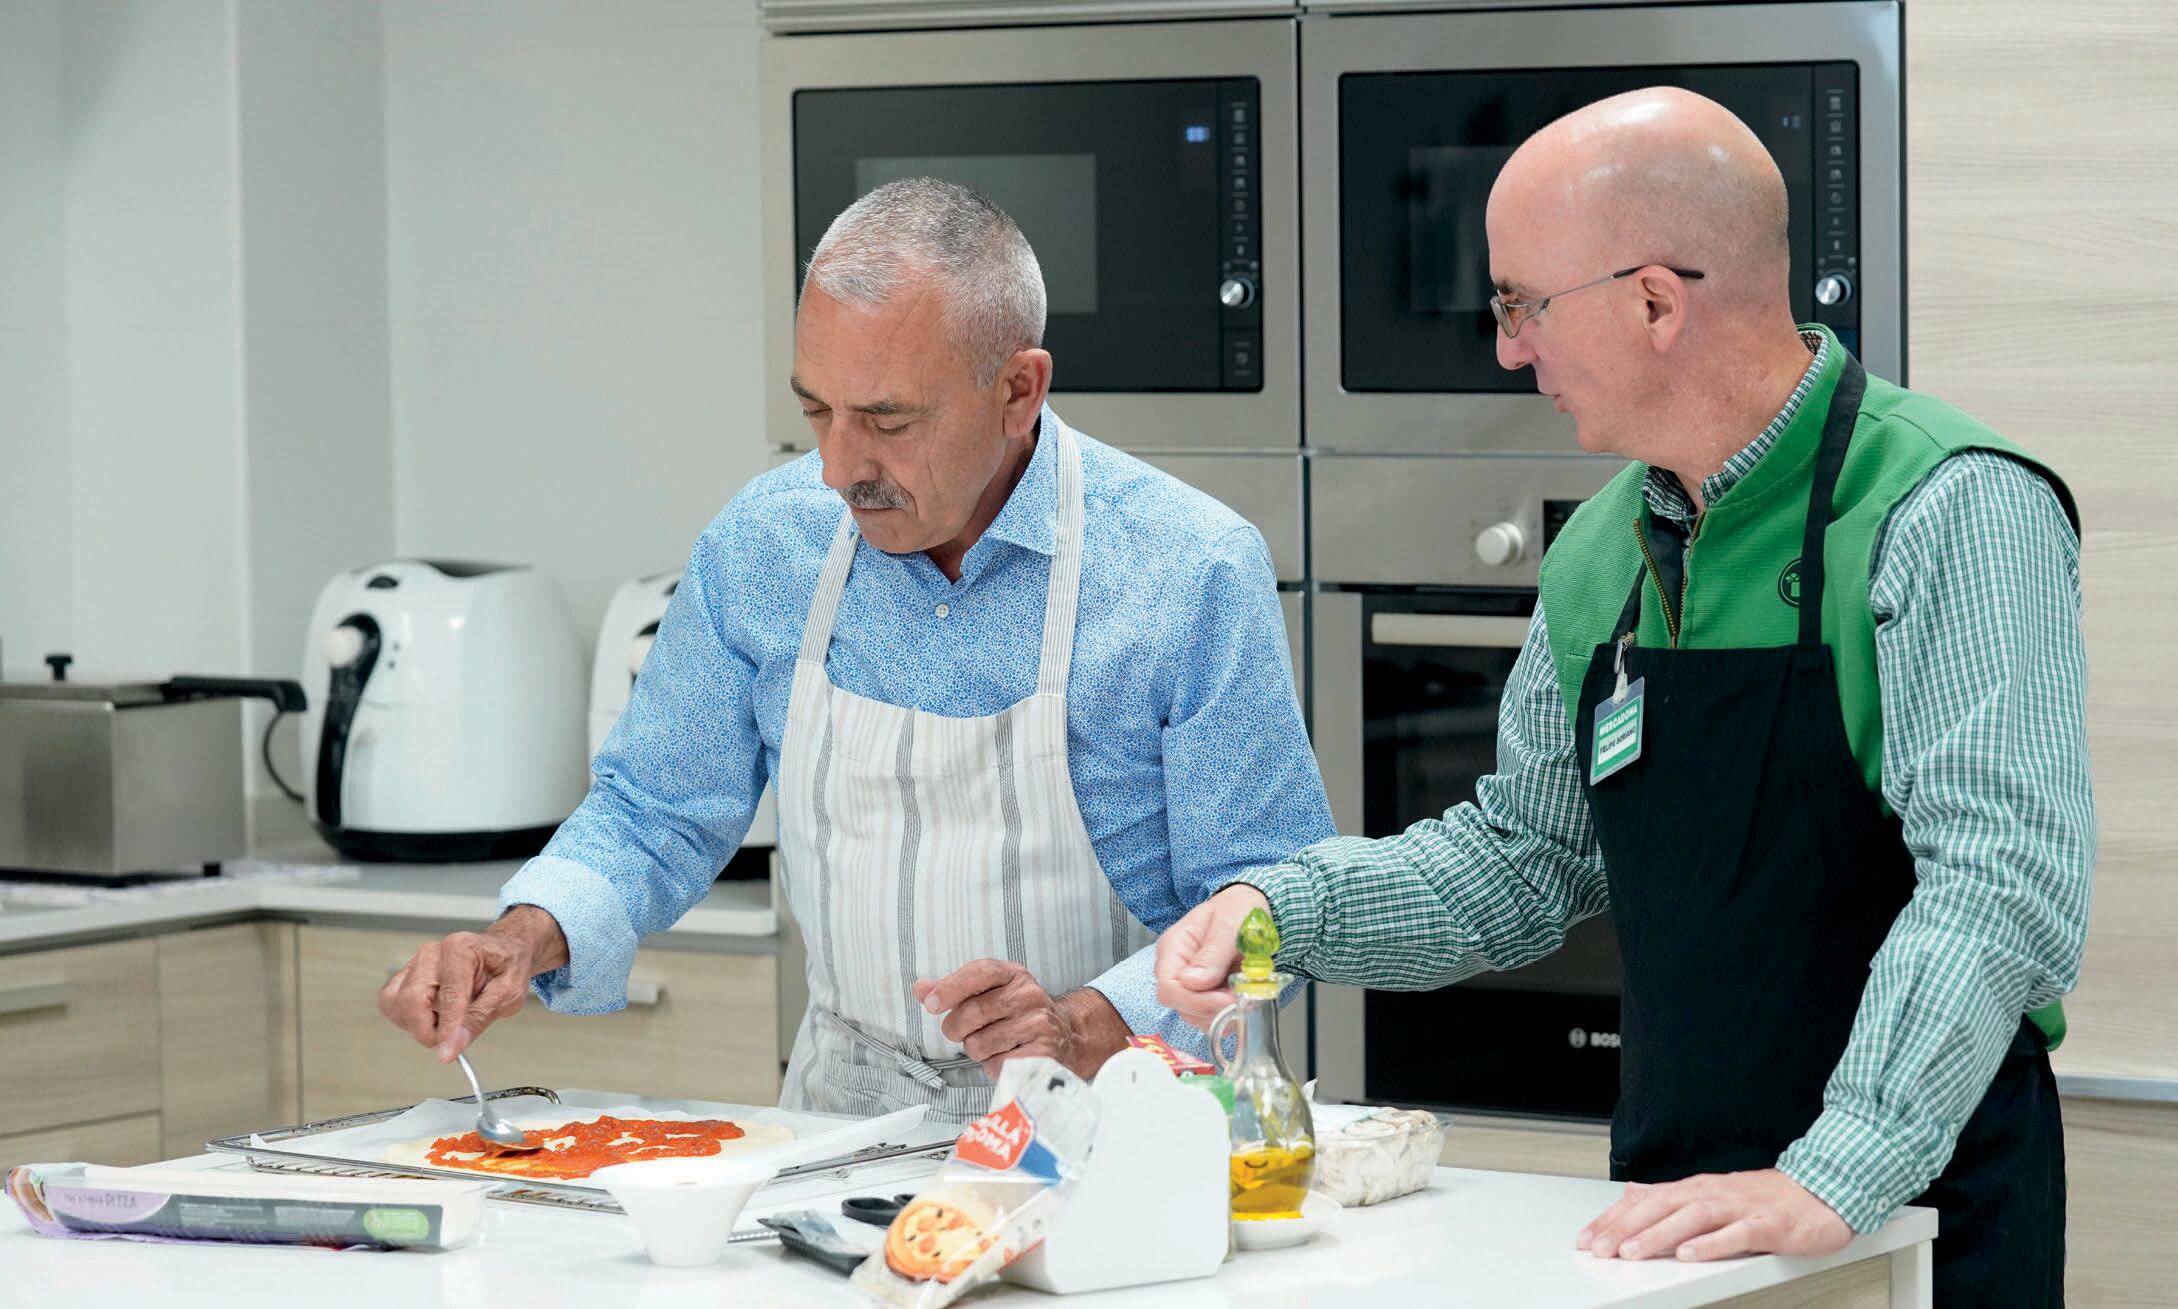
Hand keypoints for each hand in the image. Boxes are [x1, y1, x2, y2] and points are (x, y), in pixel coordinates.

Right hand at [378, 906, 568, 1061]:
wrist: (503, 952)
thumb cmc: (507, 966)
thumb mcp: (508, 995)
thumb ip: (478, 1019)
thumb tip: (452, 1046)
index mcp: (461, 950)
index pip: (447, 995)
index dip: (446, 1028)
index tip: (447, 1051)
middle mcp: (433, 953)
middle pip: (411, 999)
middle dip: (427, 1029)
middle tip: (448, 1041)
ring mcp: (417, 962)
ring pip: (396, 1003)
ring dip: (417, 1024)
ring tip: (446, 1022)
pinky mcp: (407, 975)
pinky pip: (392, 1003)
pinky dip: (408, 1018)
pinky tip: (432, 1016)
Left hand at [913, 959, 1129, 1079]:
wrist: (1064, 1037)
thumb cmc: (1016, 1016)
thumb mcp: (988, 994)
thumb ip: (952, 991)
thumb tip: (920, 989)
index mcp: (1013, 974)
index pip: (979, 972)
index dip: (951, 988)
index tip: (931, 1004)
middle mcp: (1029, 994)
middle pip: (972, 1013)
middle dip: (957, 1029)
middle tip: (964, 1033)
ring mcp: (1039, 1023)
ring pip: (980, 1043)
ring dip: (977, 1050)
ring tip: (993, 1046)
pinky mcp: (1042, 1053)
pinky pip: (997, 1064)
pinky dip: (994, 1066)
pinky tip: (1006, 1057)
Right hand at [1153, 884, 1270, 1029]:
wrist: (1248, 909)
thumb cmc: (1237, 909)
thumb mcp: (1230, 923)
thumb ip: (1213, 953)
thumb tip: (1193, 983)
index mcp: (1173, 948)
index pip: (1169, 988)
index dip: (1197, 1001)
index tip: (1229, 998)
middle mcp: (1176, 970)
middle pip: (1182, 1007)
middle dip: (1215, 1008)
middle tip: (1243, 994)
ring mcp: (1190, 985)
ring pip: (1197, 1017)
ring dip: (1224, 1012)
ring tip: (1245, 991)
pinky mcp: (1205, 995)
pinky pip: (1212, 1017)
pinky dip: (1231, 1014)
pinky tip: (1244, 996)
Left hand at [1576, 1169, 1852, 1261]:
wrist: (1824, 1191)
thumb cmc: (1768, 1197)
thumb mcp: (1711, 1192)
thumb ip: (1671, 1195)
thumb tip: (1632, 1192)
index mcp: (1696, 1189)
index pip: (1645, 1201)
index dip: (1613, 1219)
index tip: (1587, 1237)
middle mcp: (1713, 1194)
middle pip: (1662, 1207)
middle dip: (1626, 1228)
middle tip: (1598, 1248)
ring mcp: (1740, 1208)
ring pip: (1693, 1218)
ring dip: (1659, 1235)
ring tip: (1632, 1251)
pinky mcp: (1768, 1223)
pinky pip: (1737, 1234)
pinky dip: (1713, 1243)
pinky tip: (1691, 1254)